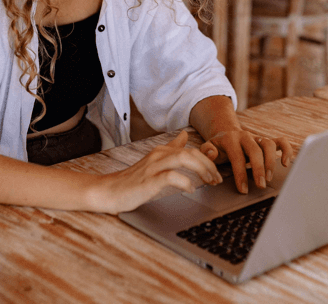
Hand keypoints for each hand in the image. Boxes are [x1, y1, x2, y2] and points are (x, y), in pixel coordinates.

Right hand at [94, 131, 222, 213]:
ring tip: (208, 182)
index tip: (217, 171)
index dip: (207, 158)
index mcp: (162, 151)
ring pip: (183, 158)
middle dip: (208, 165)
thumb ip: (171, 148)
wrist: (109, 191)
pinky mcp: (148, 181)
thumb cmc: (133, 179)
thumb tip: (185, 135)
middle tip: (217, 179)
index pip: (190, 148)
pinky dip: (184, 182)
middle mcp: (158, 155)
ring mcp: (153, 167)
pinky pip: (170, 176)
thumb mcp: (155, 161)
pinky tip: (190, 189)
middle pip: (190, 152)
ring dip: (201, 170)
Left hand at [199, 130, 292, 194]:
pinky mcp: (266, 140)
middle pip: (255, 150)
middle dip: (259, 168)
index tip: (243, 190)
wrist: (226, 134)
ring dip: (270, 162)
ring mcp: (257, 138)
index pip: (237, 156)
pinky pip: (280, 141)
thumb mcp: (208, 147)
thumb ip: (206, 150)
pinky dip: (286, 150)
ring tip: (269, 178)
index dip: (240, 174)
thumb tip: (212, 154)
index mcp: (230, 139)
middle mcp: (246, 136)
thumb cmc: (219, 146)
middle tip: (260, 185)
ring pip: (268, 144)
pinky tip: (285, 163)